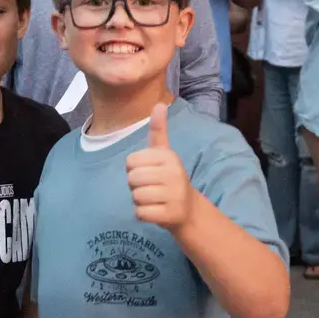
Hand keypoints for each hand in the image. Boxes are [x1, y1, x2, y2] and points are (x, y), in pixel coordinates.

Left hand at [126, 104, 192, 229]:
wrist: (188, 209)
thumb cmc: (169, 177)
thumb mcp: (164, 152)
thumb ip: (158, 129)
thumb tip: (159, 103)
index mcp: (168, 156)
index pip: (130, 161)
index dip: (134, 169)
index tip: (149, 172)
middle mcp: (173, 173)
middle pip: (131, 179)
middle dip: (136, 186)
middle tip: (151, 187)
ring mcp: (173, 195)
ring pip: (135, 197)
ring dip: (140, 201)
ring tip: (154, 199)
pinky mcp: (170, 214)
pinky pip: (140, 213)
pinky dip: (143, 214)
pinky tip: (156, 211)